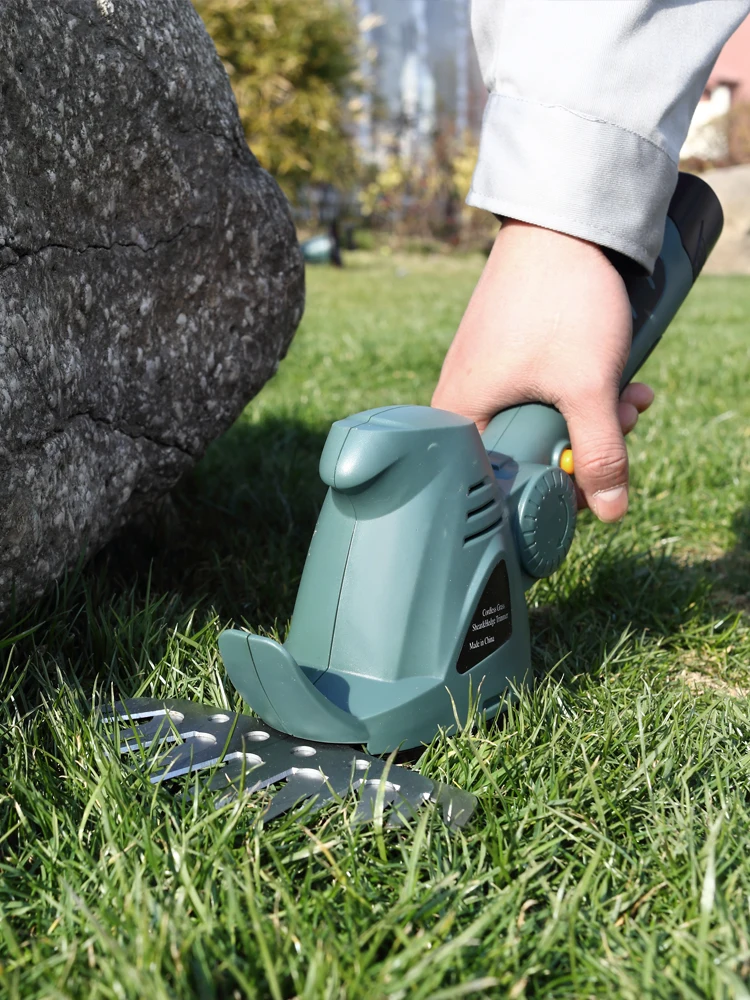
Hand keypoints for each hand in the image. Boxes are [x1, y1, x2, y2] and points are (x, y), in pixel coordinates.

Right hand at [431, 221, 653, 521]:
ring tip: (628, 395)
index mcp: (460, 417)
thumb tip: (610, 510)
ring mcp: (487, 374)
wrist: (560, 222)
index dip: (550, 491)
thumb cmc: (558, 301)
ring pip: (543, 421)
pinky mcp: (509, 354)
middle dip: (583, 447)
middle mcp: (464, 399)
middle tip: (619, 425)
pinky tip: (618, 377)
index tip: (588, 480)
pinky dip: (582, 390)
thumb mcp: (586, 386)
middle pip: (525, 454)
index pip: (497, 488)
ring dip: (593, 417)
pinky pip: (545, 391)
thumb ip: (600, 454)